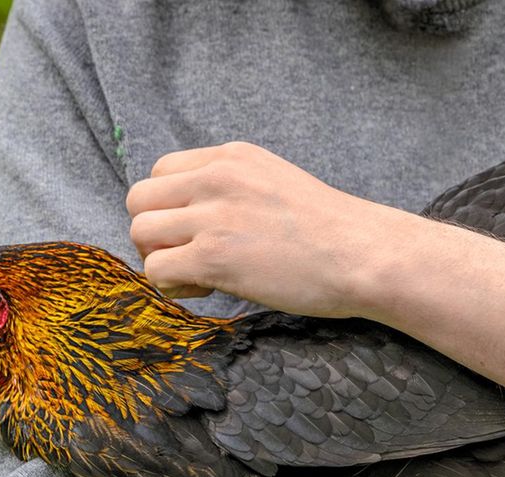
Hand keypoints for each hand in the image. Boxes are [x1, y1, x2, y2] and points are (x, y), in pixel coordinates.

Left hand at [127, 141, 393, 312]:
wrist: (364, 255)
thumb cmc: (334, 232)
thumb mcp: (278, 183)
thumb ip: (236, 189)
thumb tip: (201, 219)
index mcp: (232, 157)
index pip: (162, 171)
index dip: (170, 207)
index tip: (198, 232)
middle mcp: (216, 178)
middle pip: (140, 199)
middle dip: (155, 233)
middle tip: (187, 258)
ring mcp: (213, 216)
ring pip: (140, 232)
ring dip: (159, 260)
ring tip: (196, 277)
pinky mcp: (213, 256)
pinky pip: (156, 269)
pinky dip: (170, 286)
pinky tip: (204, 291)